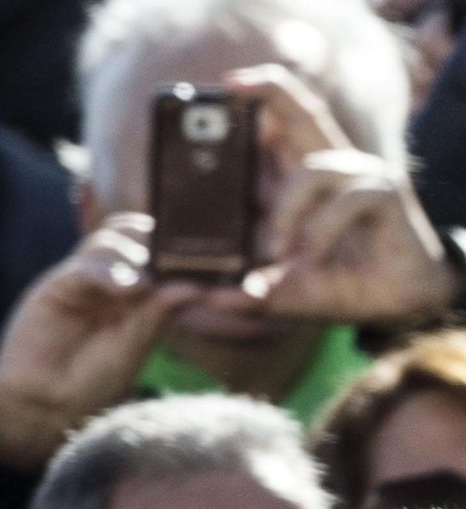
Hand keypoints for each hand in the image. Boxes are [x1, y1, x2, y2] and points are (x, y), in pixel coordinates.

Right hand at [0, 217, 195, 467]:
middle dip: (179, 244)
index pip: (188, 258)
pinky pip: (86, 264)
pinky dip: (109, 270)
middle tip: (201, 258)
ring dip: (140, 255)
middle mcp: (126, 271)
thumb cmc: (96, 375)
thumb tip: (194, 284)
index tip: (246, 272)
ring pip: (121, 237)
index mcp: (155, 285)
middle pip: (154, 235)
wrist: (46, 402)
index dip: (215, 260)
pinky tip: (127, 288)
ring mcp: (95, 273)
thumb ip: (161, 309)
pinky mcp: (60, 282)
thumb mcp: (138, 342)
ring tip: (148, 286)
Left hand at [197, 68, 456, 327]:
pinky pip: (347, 199)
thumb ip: (244, 287)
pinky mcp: (387, 193)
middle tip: (231, 84)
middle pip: (305, 112)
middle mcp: (337, 168)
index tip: (227, 83)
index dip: (262, 97)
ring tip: (274, 254)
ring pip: (313, 169)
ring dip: (285, 212)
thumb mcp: (283, 287)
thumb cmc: (342, 284)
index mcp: (308, 181)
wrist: (400, 304)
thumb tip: (199, 293)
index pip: (285, 126)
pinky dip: (321, 232)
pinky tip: (313, 259)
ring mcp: (364, 176)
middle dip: (271, 90)